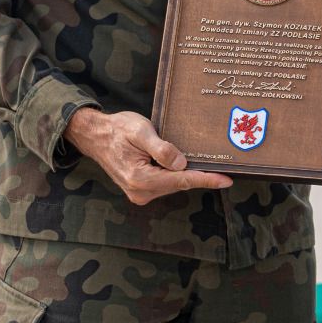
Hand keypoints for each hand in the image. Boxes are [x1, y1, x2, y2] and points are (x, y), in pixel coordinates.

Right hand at [64, 109, 231, 204]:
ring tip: (200, 162)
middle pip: (179, 183)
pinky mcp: (140, 190)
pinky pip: (165, 184)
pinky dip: (175, 175)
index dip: (206, 179)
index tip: (226, 181)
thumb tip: (182, 165)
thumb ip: (161, 148)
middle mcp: (140, 191)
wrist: (95, 136)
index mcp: (141, 178)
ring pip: (173, 184)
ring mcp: (139, 193)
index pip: (182, 180)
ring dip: (185, 174)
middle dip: (199, 175)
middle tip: (220, 165)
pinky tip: (180, 164)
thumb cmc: (117, 129)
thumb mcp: (140, 131)